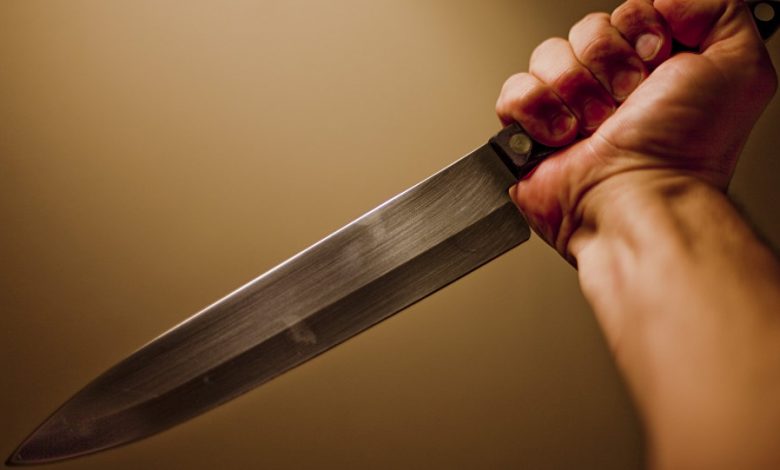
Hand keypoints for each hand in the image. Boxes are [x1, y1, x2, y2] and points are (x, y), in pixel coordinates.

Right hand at [496, 0, 776, 259]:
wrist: (637, 201)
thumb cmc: (684, 151)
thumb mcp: (739, 68)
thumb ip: (717, 12)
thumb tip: (666, 2)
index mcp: (653, 65)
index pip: (628, 11)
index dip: (639, 30)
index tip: (656, 62)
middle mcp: (609, 83)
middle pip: (586, 29)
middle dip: (608, 63)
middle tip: (626, 101)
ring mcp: (566, 106)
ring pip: (547, 55)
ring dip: (575, 90)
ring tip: (595, 126)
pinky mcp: (528, 131)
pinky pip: (514, 90)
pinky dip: (538, 111)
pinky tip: (563, 136)